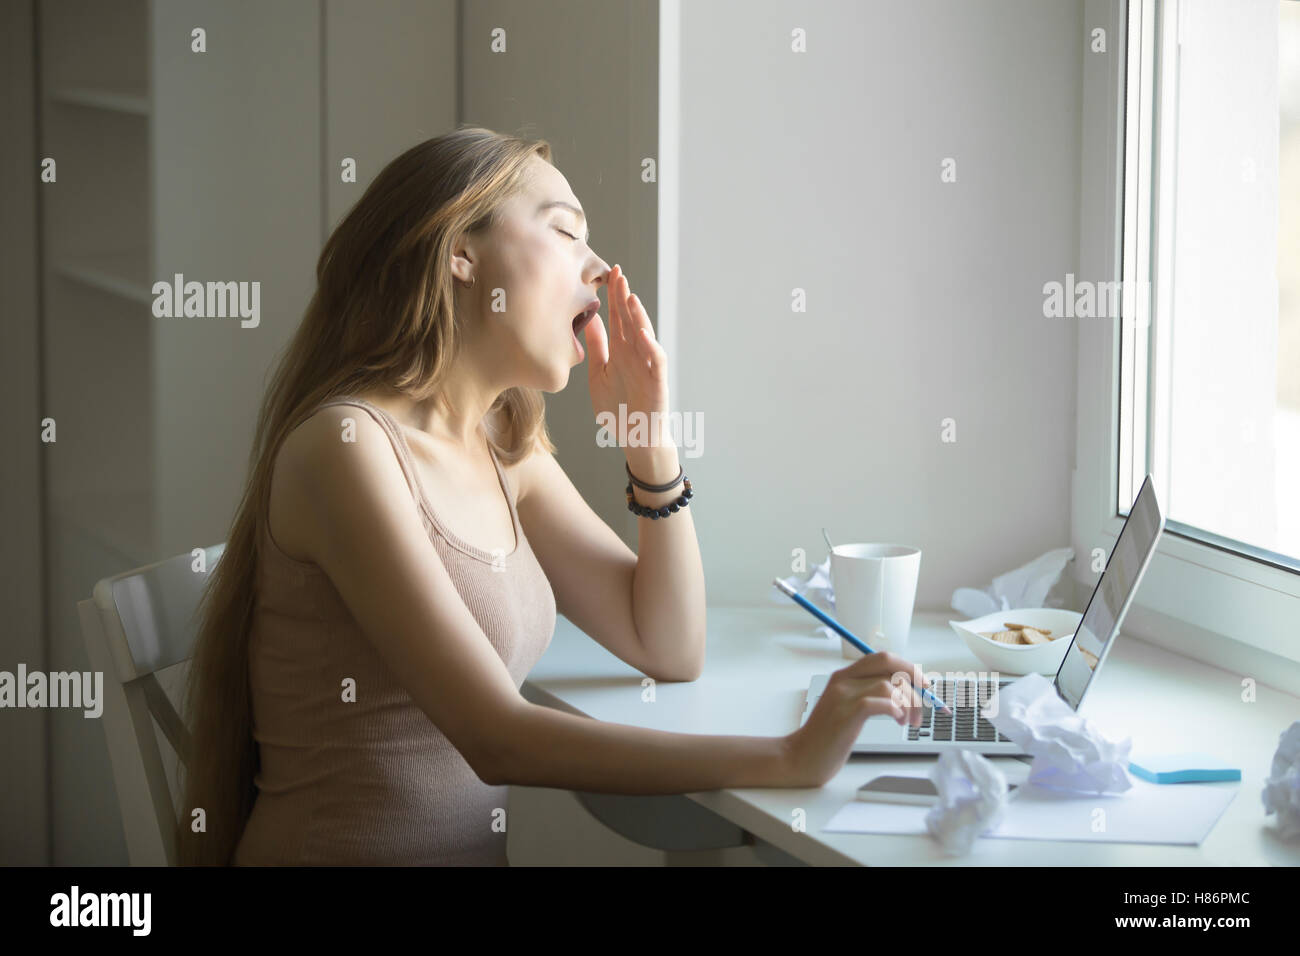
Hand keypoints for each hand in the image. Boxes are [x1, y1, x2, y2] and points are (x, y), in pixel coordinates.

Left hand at [584, 264, 669, 436]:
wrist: (635, 439)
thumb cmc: (618, 409)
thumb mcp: (599, 374)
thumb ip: (597, 348)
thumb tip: (590, 320)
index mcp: (621, 351)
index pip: (618, 318)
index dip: (614, 296)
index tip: (609, 273)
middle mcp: (636, 355)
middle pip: (631, 321)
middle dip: (625, 298)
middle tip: (618, 273)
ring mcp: (647, 367)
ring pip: (645, 335)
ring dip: (639, 316)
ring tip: (630, 296)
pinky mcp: (657, 383)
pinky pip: (656, 361)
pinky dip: (651, 347)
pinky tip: (642, 333)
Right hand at [781, 652, 931, 787]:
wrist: (801, 757)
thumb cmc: (827, 737)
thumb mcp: (846, 709)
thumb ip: (867, 696)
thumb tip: (904, 693)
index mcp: (843, 676)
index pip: (882, 658)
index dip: (908, 667)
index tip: (923, 684)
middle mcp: (843, 680)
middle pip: (888, 662)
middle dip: (914, 677)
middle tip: (925, 698)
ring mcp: (843, 696)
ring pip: (889, 684)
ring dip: (908, 703)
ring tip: (907, 722)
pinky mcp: (846, 714)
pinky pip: (880, 701)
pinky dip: (896, 709)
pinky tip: (897, 721)